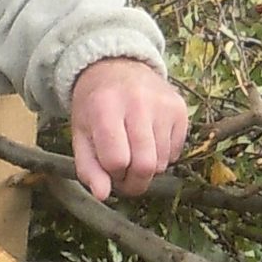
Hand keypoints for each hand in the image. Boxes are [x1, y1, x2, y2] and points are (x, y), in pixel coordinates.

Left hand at [68, 57, 188, 200]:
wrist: (116, 66)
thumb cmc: (94, 105)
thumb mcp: (80, 133)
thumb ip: (88, 167)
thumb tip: (103, 195)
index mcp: (105, 107)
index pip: (116, 160)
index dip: (113, 174)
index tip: (109, 170)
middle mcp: (138, 103)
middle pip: (145, 165)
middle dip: (135, 181)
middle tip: (125, 176)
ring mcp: (163, 104)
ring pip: (162, 162)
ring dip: (147, 168)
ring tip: (134, 152)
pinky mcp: (180, 108)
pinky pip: (176, 152)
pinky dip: (162, 155)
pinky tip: (149, 139)